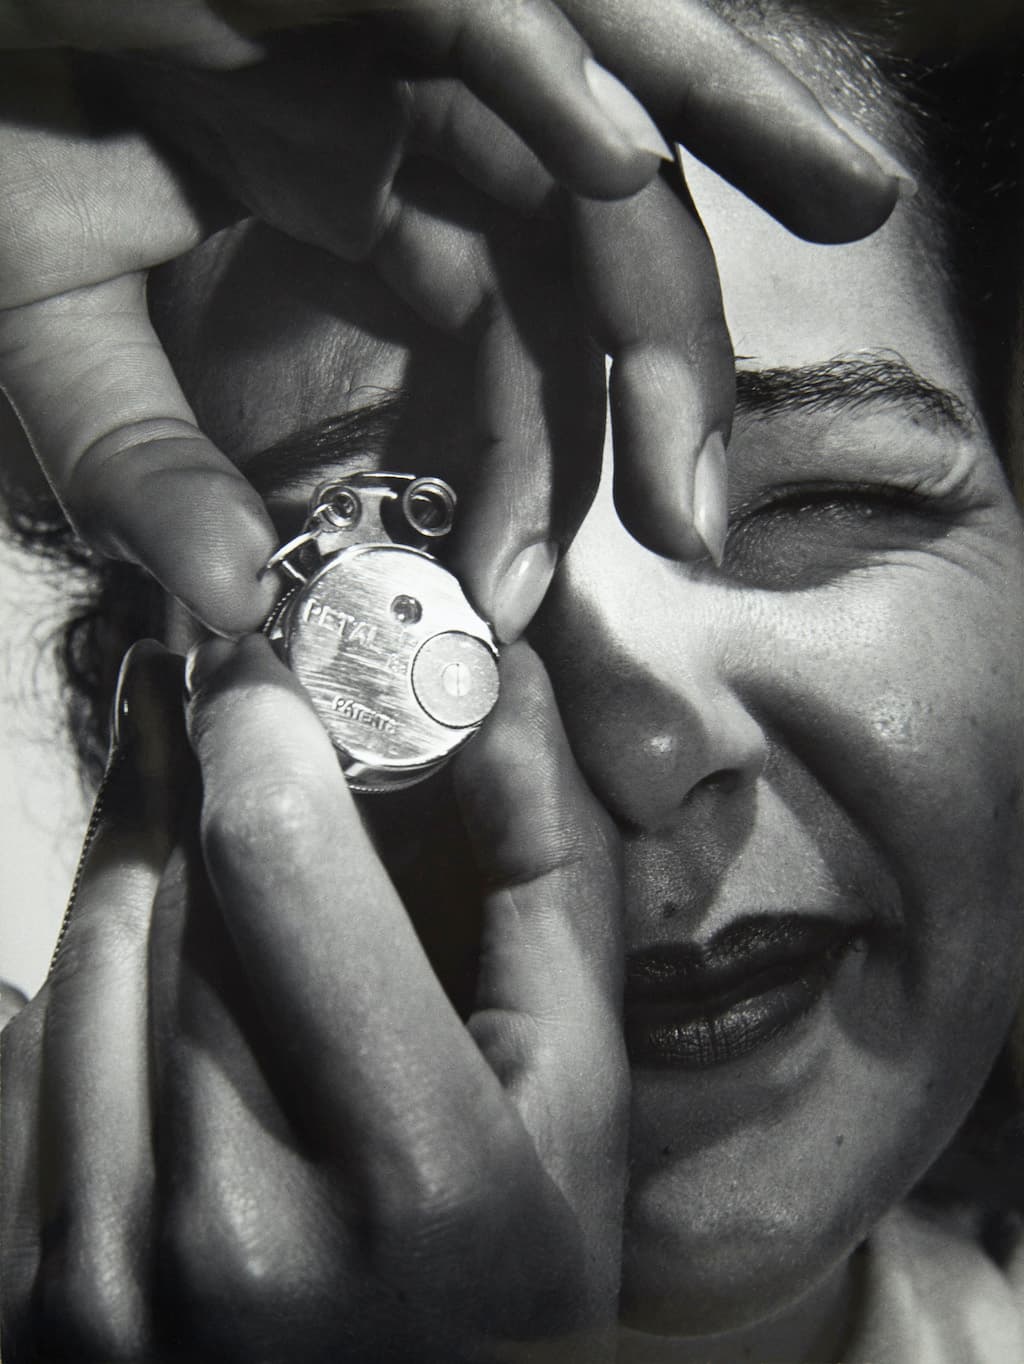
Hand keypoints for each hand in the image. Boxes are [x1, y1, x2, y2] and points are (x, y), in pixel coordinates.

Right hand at [0, 2, 902, 638]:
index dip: (521, 482)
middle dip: (661, 386)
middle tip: (693, 531)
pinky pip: (489, 8)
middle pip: (588, 259)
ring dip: (712, 168)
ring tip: (855, 205)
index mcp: (359, 202)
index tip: (511, 601)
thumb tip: (231, 600)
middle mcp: (412, 122)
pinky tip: (622, 152)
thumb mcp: (58, 332)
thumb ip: (146, 463)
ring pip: (598, 127)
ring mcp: (399, 29)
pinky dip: (559, 68)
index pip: (498, 352)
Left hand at [1, 637, 625, 1361]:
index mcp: (425, 1184)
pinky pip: (26, 1050)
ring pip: (84, 959)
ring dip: (141, 866)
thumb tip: (488, 677)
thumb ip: (548, 870)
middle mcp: (236, 1252)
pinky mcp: (25, 1302)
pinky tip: (163, 969)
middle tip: (218, 716)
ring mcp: (105, 1294)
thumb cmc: (505, 1267)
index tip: (254, 663)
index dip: (254, 725)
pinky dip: (89, 979)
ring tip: (194, 826)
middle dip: (196, 788)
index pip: (275, 861)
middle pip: (165, 895)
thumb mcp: (578, 1085)